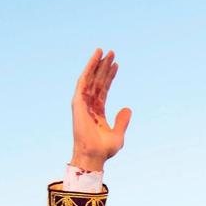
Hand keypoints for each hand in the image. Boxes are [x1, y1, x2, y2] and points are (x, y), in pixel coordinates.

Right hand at [71, 49, 131, 171]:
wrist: (94, 154)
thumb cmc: (104, 150)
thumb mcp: (118, 135)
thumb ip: (122, 121)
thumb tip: (127, 108)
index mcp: (97, 113)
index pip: (103, 90)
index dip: (109, 77)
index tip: (116, 65)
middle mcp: (89, 106)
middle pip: (97, 81)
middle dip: (104, 67)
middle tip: (112, 53)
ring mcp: (83, 103)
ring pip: (90, 78)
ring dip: (96, 64)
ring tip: (103, 51)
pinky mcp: (78, 102)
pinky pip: (83, 81)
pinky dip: (89, 69)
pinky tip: (95, 58)